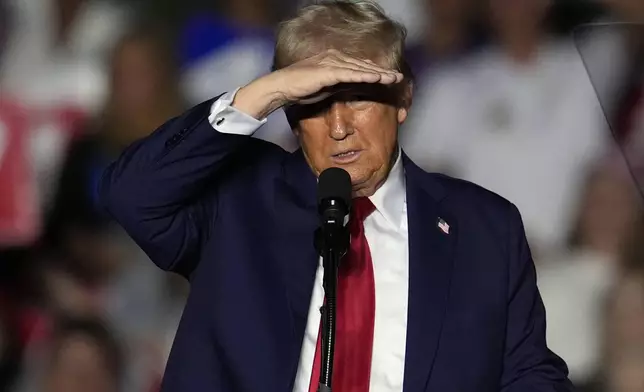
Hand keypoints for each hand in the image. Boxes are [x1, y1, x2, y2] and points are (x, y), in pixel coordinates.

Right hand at [233, 49, 403, 118]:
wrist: (282, 88)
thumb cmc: (301, 88)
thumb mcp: (326, 86)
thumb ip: (340, 84)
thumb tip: (354, 88)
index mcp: (334, 59)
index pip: (359, 65)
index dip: (375, 71)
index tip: (389, 78)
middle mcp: (334, 57)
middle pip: (363, 64)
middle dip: (382, 71)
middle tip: (398, 77)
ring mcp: (331, 62)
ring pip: (360, 68)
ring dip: (378, 73)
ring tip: (393, 78)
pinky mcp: (327, 70)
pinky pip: (350, 74)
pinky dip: (365, 76)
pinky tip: (377, 79)